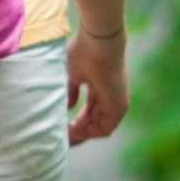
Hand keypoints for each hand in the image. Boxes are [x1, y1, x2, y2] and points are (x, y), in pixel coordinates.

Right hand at [67, 29, 128, 145]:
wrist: (98, 43)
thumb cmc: (83, 53)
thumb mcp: (71, 75)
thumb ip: (70, 92)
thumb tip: (66, 106)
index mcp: (99, 88)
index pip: (90, 111)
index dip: (76, 122)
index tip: (61, 127)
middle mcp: (109, 97)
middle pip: (95, 121)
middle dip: (78, 131)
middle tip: (62, 137)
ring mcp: (116, 102)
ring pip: (99, 127)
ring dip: (82, 134)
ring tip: (65, 135)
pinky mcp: (119, 107)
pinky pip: (104, 128)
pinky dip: (88, 133)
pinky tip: (73, 131)